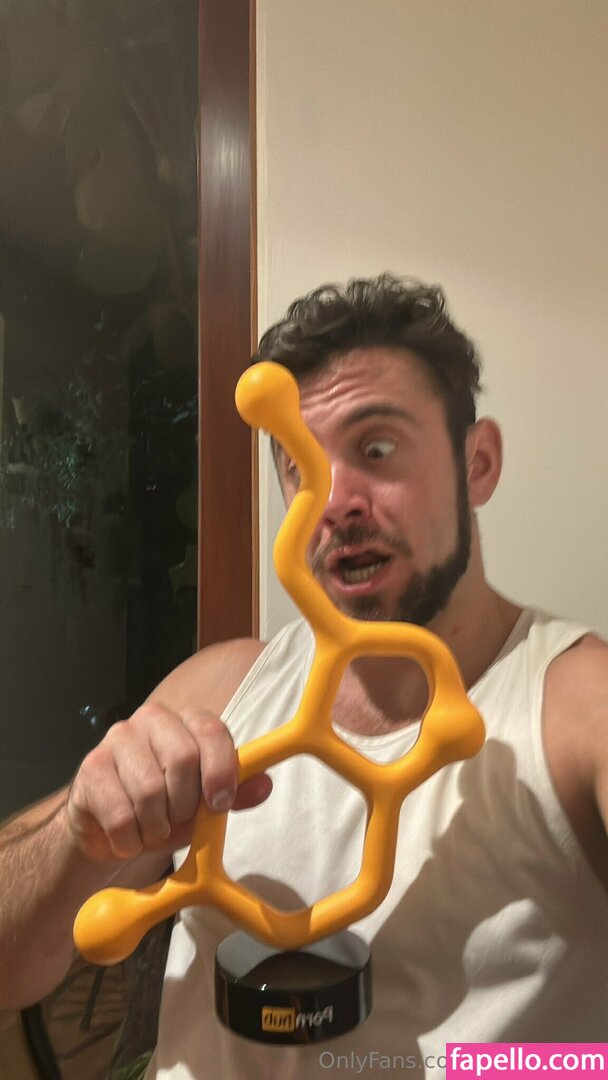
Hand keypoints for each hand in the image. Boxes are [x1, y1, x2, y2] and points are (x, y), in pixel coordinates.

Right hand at [66, 703, 271, 861]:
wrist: (112, 829)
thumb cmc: (166, 809)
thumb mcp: (205, 805)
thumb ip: (234, 794)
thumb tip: (264, 785)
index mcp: (188, 721)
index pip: (212, 731)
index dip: (221, 770)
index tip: (219, 804)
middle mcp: (152, 719)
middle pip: (182, 757)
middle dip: (185, 804)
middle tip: (178, 820)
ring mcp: (118, 738)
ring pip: (150, 790)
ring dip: (156, 827)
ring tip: (152, 830)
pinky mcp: (90, 767)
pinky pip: (120, 815)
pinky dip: (129, 840)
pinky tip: (127, 837)